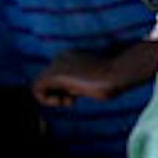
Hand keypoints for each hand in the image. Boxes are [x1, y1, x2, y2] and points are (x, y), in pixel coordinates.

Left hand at [34, 43, 157, 105]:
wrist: (120, 71)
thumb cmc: (116, 79)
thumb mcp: (97, 80)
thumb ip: (81, 83)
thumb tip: (68, 93)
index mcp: (74, 56)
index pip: (58, 75)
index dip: (65, 90)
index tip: (78, 96)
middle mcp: (63, 56)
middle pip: (47, 80)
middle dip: (57, 93)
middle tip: (73, 100)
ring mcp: (58, 63)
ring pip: (39, 84)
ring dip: (51, 97)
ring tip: (69, 101)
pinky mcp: (55, 73)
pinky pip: (36, 89)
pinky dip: (46, 100)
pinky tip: (65, 102)